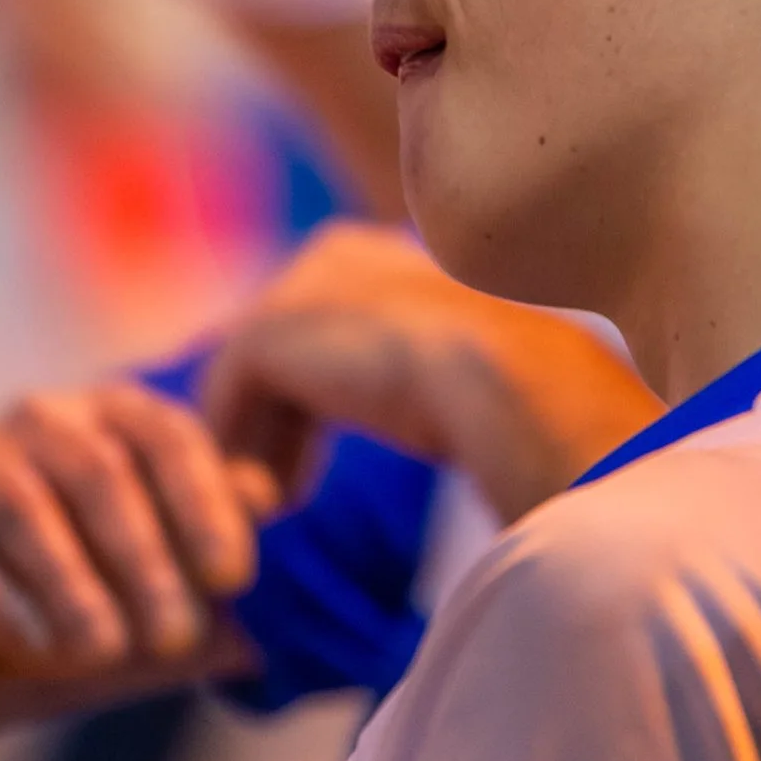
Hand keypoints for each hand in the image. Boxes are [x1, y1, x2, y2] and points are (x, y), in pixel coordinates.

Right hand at [0, 382, 281, 726]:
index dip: (207, 504)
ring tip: (107, 648)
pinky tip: (38, 648)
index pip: (170, 438)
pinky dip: (0, 601)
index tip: (235, 580)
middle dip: (146, 557)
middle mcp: (45, 425)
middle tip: (178, 635)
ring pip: (22, 502)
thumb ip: (215, 576)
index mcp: (116, 421)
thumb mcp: (163, 596)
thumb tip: (281, 572)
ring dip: (71, 580)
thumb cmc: (90, 602)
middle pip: (99, 469)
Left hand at [200, 222, 658, 524]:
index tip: (324, 469)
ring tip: (278, 506)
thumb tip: (448, 428)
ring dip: (260, 440)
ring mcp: (304, 287)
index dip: (325, 397)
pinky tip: (275, 505)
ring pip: (257, 372)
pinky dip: (241, 451)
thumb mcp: (482, 381)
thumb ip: (448, 385)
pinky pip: (231, 393)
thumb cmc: (529, 398)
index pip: (339, 322)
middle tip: (288, 493)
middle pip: (285, 342)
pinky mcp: (272, 328)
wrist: (513, 382)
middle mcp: (347, 254)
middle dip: (283, 415)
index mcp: (399, 255)